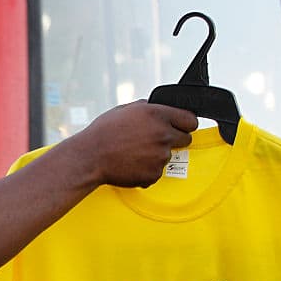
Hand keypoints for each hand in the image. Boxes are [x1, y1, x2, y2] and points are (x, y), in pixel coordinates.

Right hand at [73, 100, 196, 187]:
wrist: (90, 157)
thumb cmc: (103, 133)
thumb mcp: (125, 110)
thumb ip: (147, 107)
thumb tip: (158, 107)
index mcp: (157, 114)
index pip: (191, 120)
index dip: (185, 124)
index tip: (182, 127)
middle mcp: (162, 134)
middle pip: (186, 139)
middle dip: (174, 139)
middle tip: (155, 141)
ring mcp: (160, 155)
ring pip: (168, 156)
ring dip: (156, 155)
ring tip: (134, 153)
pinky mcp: (154, 173)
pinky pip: (157, 172)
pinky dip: (147, 170)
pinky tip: (132, 163)